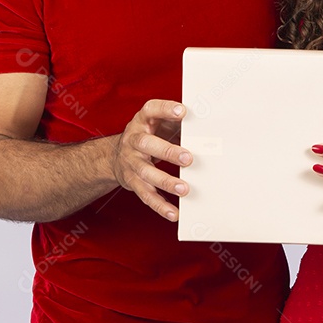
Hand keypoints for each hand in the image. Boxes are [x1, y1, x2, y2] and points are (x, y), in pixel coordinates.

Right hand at [111, 99, 192, 221]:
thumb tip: (206, 124)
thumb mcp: (159, 122)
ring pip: (146, 173)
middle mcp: (133, 140)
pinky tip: (175, 213)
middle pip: (146, 144)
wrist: (115, 155)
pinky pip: (146, 195)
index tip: (183, 111)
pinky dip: (160, 205)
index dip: (165, 109)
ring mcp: (131, 162)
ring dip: (165, 182)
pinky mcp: (132, 181)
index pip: (151, 110)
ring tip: (184, 189)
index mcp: (142, 121)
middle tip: (188, 158)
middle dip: (167, 152)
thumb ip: (177, 121)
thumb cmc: (149, 135)